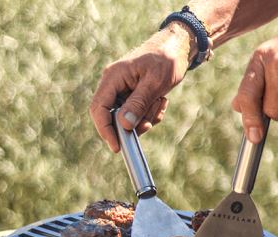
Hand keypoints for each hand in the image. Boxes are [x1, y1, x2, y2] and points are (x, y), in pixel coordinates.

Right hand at [90, 23, 194, 151]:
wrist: (178, 48)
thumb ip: (138, 103)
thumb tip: (124, 125)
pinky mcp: (133, 96)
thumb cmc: (166, 60)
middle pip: (113, 117)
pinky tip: (161, 101)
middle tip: (150, 122)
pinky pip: (138, 115)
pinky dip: (151, 114)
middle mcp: (114, 85)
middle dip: (133, 124)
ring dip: (146, 117)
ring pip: (128, 119)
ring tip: (160, 102)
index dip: (105, 130)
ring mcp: (123, 91)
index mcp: (113, 78)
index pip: (99, 109)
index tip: (117, 147)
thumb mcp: (154, 83)